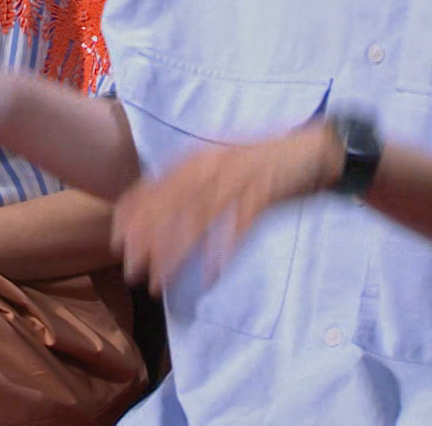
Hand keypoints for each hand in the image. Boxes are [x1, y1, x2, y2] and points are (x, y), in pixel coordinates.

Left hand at [112, 123, 340, 293]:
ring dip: (174, 254)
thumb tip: (163, 208)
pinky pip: (236, 226)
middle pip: (168, 206)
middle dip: (146, 241)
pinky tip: (209, 276)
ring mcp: (237, 176)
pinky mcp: (263, 191)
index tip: (116, 241)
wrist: (315, 150)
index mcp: (198, 157)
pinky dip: (221, 252)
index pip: (153, 185)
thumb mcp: (223, 165)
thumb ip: (195, 182)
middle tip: (131, 272)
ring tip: (160, 282)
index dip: (131, 214)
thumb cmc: (266, 163)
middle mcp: (211, 164)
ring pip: (196, 220)